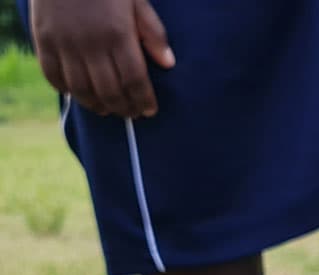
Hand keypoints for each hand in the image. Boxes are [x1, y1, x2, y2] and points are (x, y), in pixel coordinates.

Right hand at [30, 0, 174, 118]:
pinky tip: (79, 94)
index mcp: (118, 35)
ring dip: (97, 106)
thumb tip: (168, 64)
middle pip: (110, 92)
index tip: (149, 111)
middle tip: (130, 113)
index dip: (143, 101)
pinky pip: (53, 76)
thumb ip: (152, 32)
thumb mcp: (136, 0)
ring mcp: (65, 43)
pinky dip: (66, 91)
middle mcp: (92, 43)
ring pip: (82, 90)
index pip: (135, 81)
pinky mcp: (43, 39)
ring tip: (107, 109)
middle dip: (124, 108)